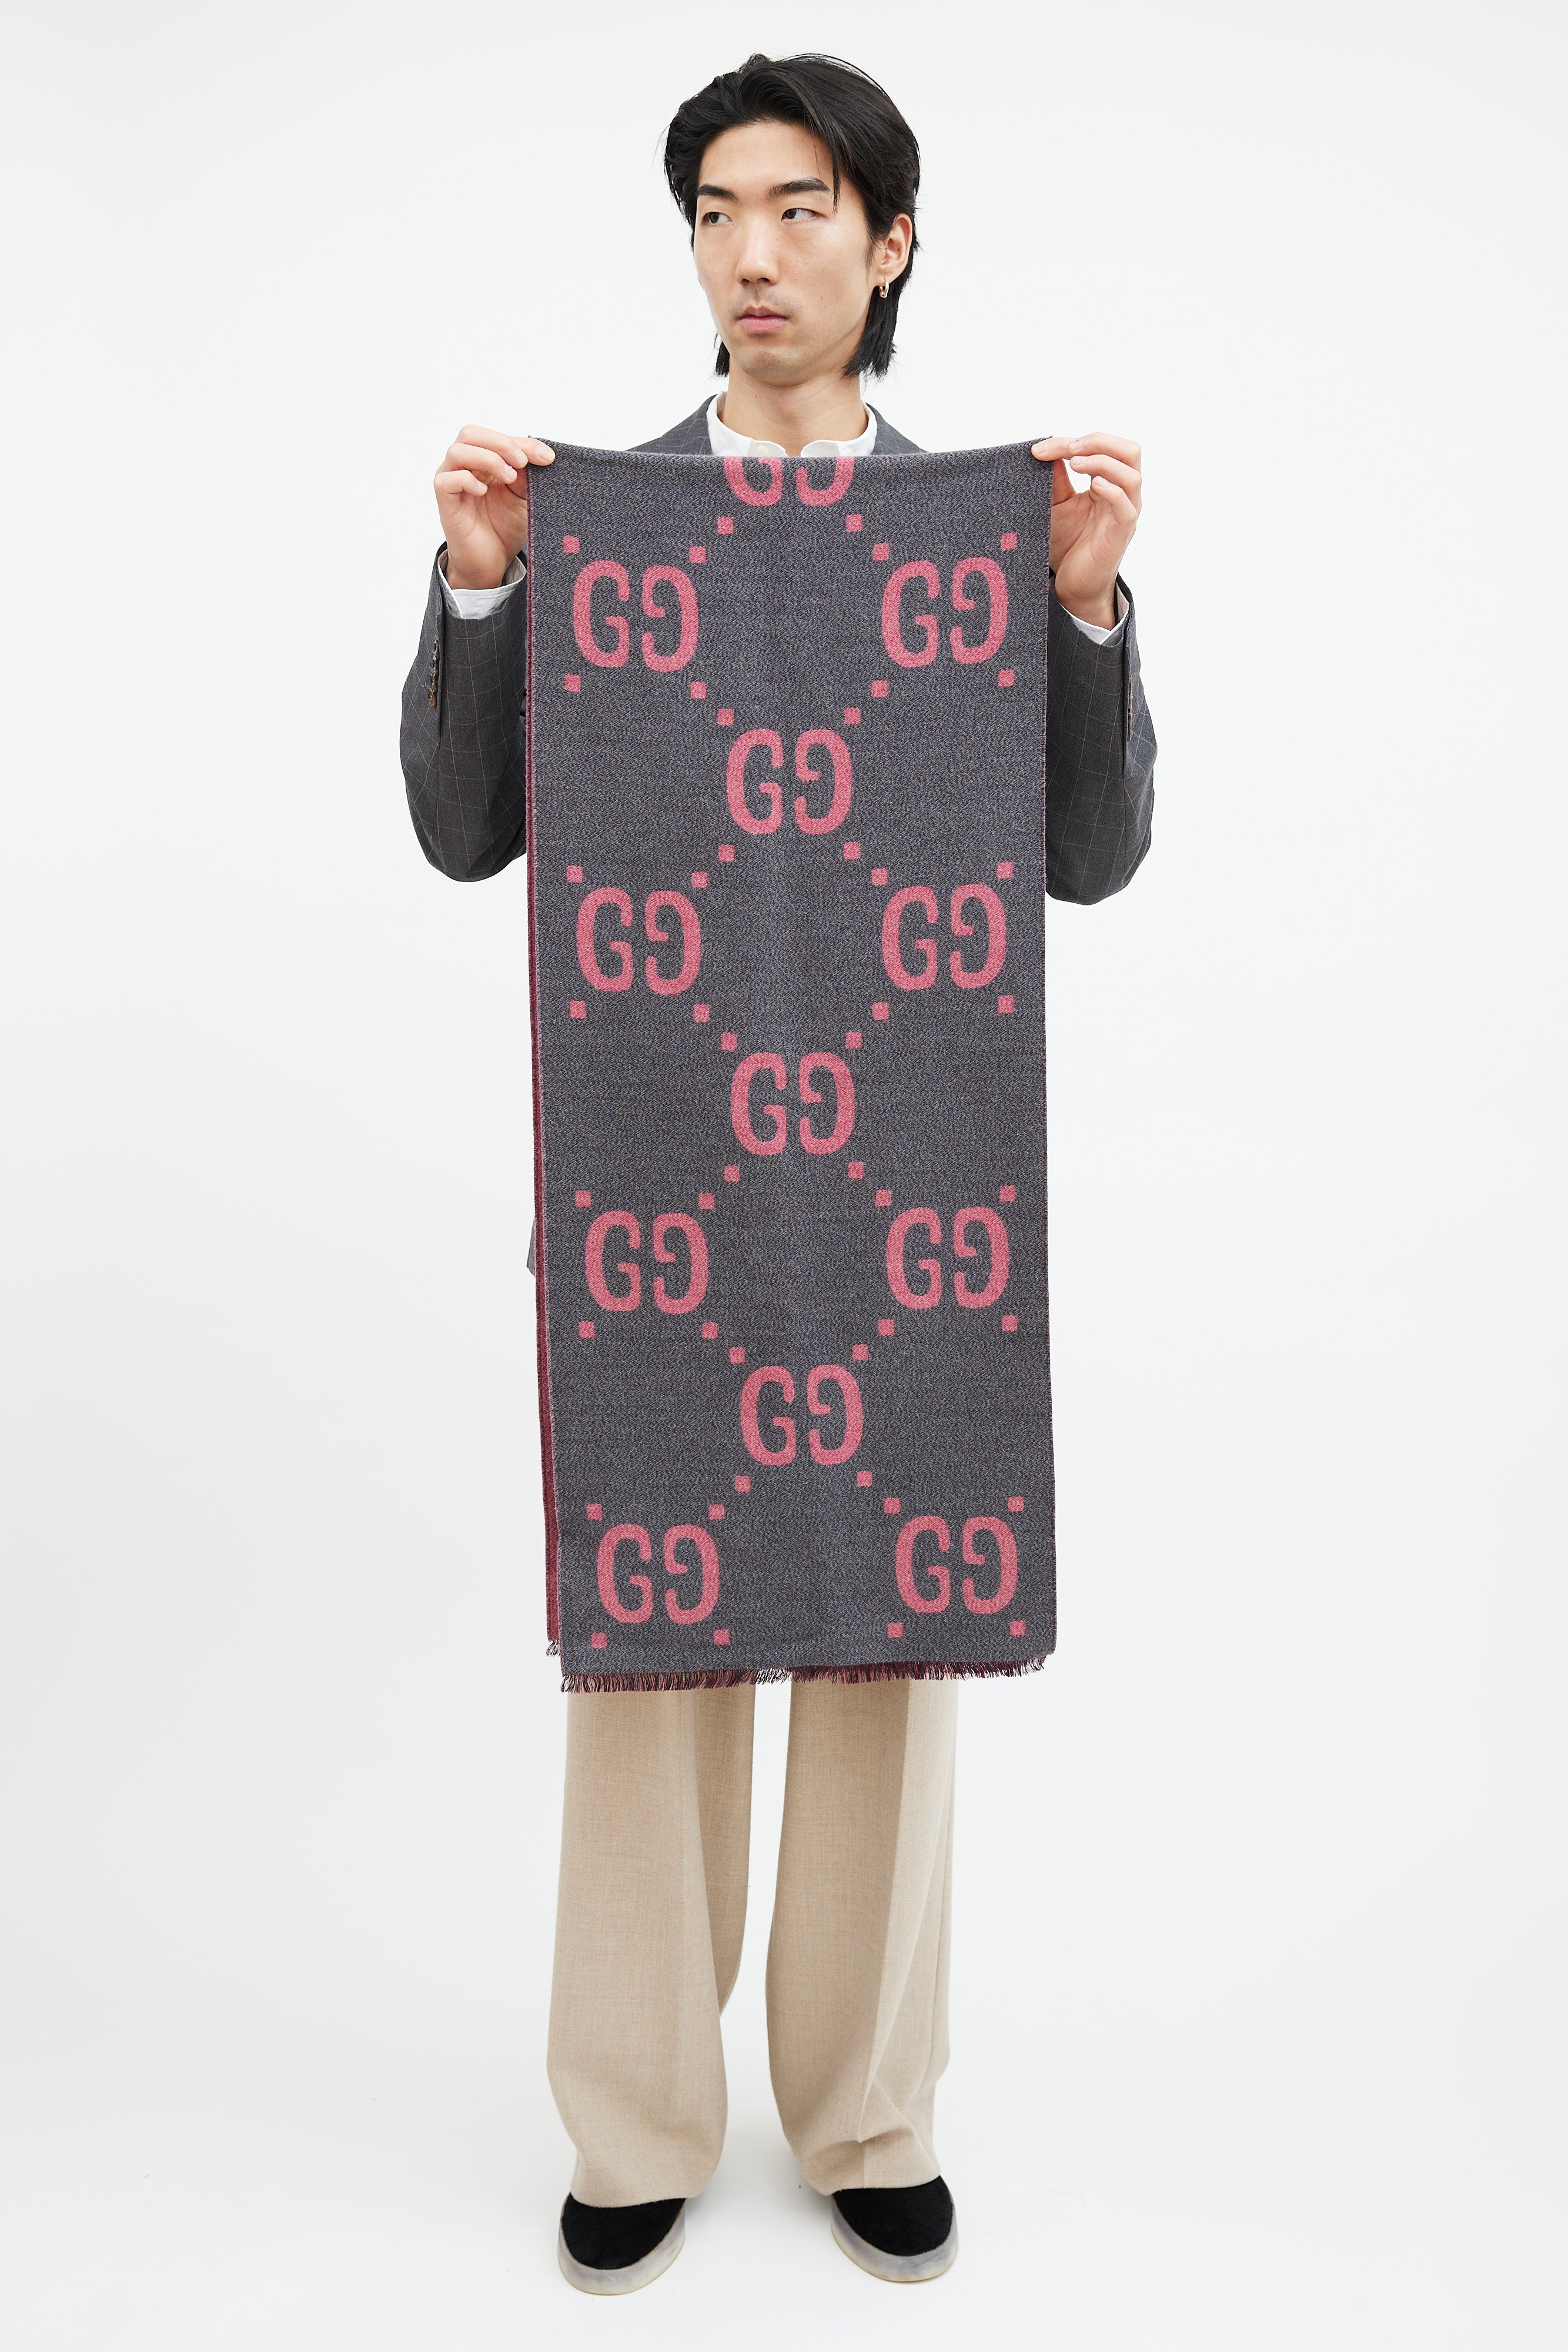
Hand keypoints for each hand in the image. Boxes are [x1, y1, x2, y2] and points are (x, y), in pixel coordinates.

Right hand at [435, 427, 554, 590]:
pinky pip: (446, 479)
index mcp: (483, 461)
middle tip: (522, 463)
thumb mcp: (524, 497)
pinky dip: (467, 480)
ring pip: (456, 451)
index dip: (523, 442)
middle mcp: (464, 466)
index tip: (547, 458)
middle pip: (470, 433)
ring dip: (487, 459)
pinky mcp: (445, 501)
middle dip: (501, 443)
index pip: (496, 437)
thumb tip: (540, 455)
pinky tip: (483, 492)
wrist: (493, 562)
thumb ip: (528, 474)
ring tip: (508, 478)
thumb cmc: (505, 528)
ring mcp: (452, 482)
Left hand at [1031, 432, 1141, 629]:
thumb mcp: (1056, 504)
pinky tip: (1093, 486)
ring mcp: (1125, 513)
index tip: (1040, 449)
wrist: (1071, 584)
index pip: (1103, 448)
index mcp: (1109, 483)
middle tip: (1070, 449)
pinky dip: (1112, 491)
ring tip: (1075, 464)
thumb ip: (1055, 479)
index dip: (1071, 442)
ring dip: (1102, 462)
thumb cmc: (1067, 544)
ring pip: (1131, 475)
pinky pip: (1126, 507)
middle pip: (1130, 452)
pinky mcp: (1122, 533)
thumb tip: (1044, 450)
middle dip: (1100, 442)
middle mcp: (1123, 494)